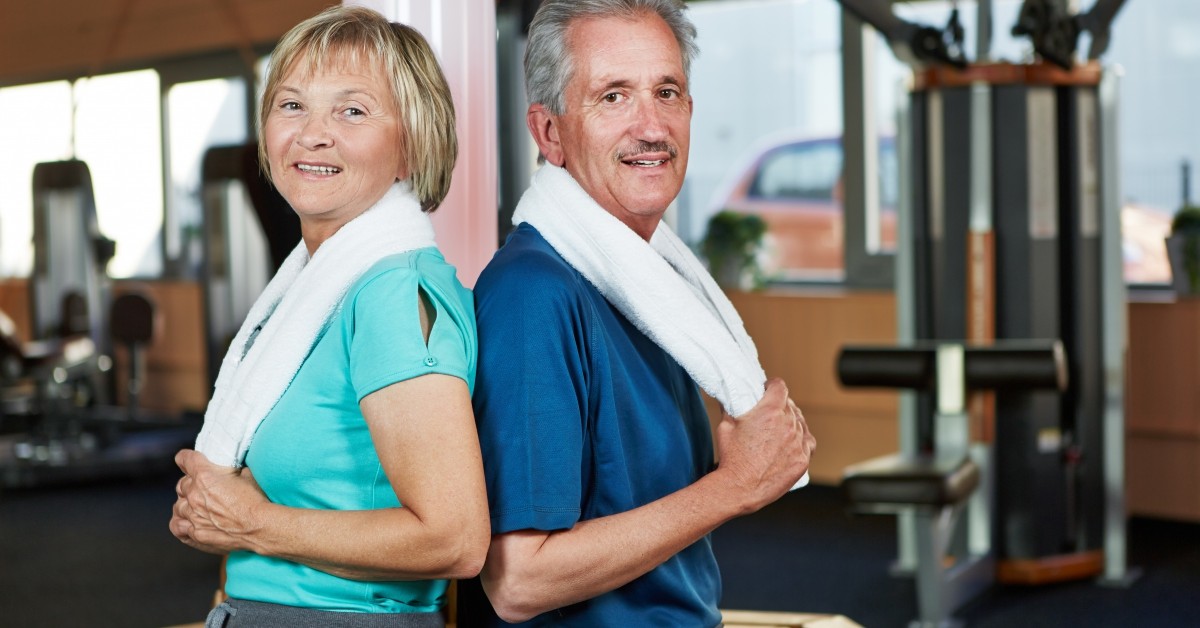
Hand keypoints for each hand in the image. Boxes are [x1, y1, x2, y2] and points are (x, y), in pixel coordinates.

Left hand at [169, 449, 266, 554]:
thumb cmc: (257, 501)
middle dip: (190, 484)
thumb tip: (233, 470)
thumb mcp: (247, 474)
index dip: (186, 459)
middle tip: (202, 487)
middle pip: (182, 485)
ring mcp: (193, 516)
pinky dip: (181, 523)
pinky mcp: (197, 534)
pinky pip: (178, 527)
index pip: (185, 460)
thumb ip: (232, 471)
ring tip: (195, 506)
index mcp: (205, 476)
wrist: (260, 526)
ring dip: (185, 504)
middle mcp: (195, 495)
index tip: (186, 460)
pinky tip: (187, 522)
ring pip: (178, 506)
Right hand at [714, 378, 815, 512]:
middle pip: (790, 405)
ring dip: (792, 421)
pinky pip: (808, 442)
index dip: (772, 386)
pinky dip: (802, 439)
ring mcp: (798, 443)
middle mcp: (788, 425)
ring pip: (801, 422)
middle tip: (769, 413)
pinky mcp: (802, 460)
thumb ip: (732, 406)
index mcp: (770, 411)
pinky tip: (793, 441)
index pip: (779, 387)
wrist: (739, 487)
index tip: (768, 389)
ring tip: (780, 428)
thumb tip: (730, 395)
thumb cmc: (731, 457)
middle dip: (780, 405)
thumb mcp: (726, 425)